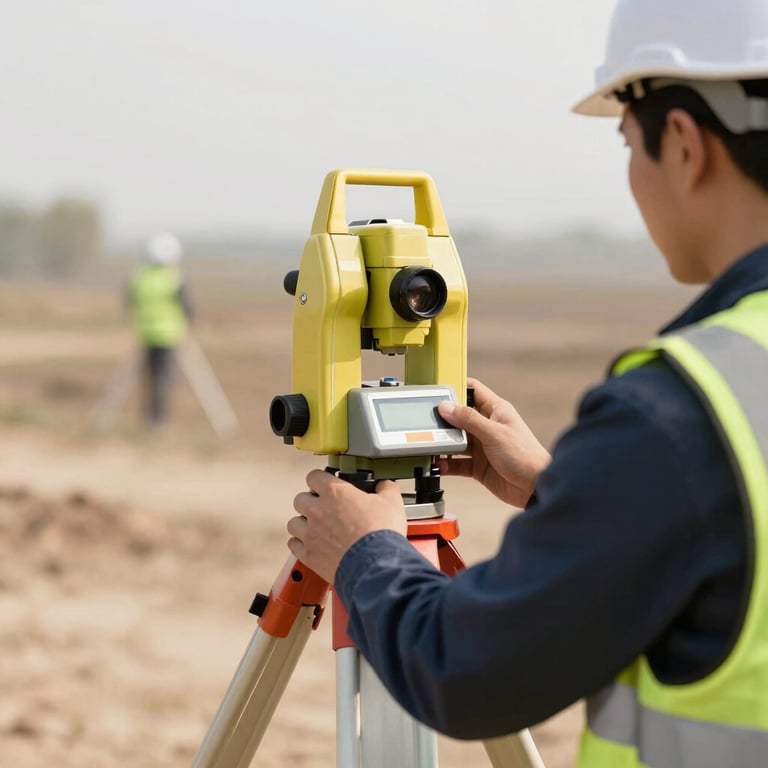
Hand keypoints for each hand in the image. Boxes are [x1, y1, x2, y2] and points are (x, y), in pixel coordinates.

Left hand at [287, 469, 406, 582]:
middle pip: (300, 499)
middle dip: (311, 502)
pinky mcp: (309, 555)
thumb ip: (385, 488)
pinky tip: (313, 545)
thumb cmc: (380, 533)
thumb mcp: (391, 502)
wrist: (375, 565)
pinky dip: (301, 545)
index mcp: (334, 492)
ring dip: (303, 524)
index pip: (314, 476)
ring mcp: (310, 534)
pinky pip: (294, 545)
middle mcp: (317, 510)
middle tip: (324, 508)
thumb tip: (385, 486)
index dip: (321, 479)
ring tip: (316, 528)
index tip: (326, 484)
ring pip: (294, 523)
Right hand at [436, 378, 550, 506]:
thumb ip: (469, 419)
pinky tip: (439, 464)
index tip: (438, 392)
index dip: (456, 388)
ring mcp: (482, 447)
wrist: (535, 488)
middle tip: (428, 423)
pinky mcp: (478, 466)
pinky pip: (457, 462)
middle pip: (459, 417)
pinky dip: (447, 464)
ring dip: (443, 444)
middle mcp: (487, 426)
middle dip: (444, 420)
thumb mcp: (495, 433)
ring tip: (430, 445)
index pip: (473, 390)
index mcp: (496, 411)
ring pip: (456, 441)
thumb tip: (446, 407)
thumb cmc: (525, 456)